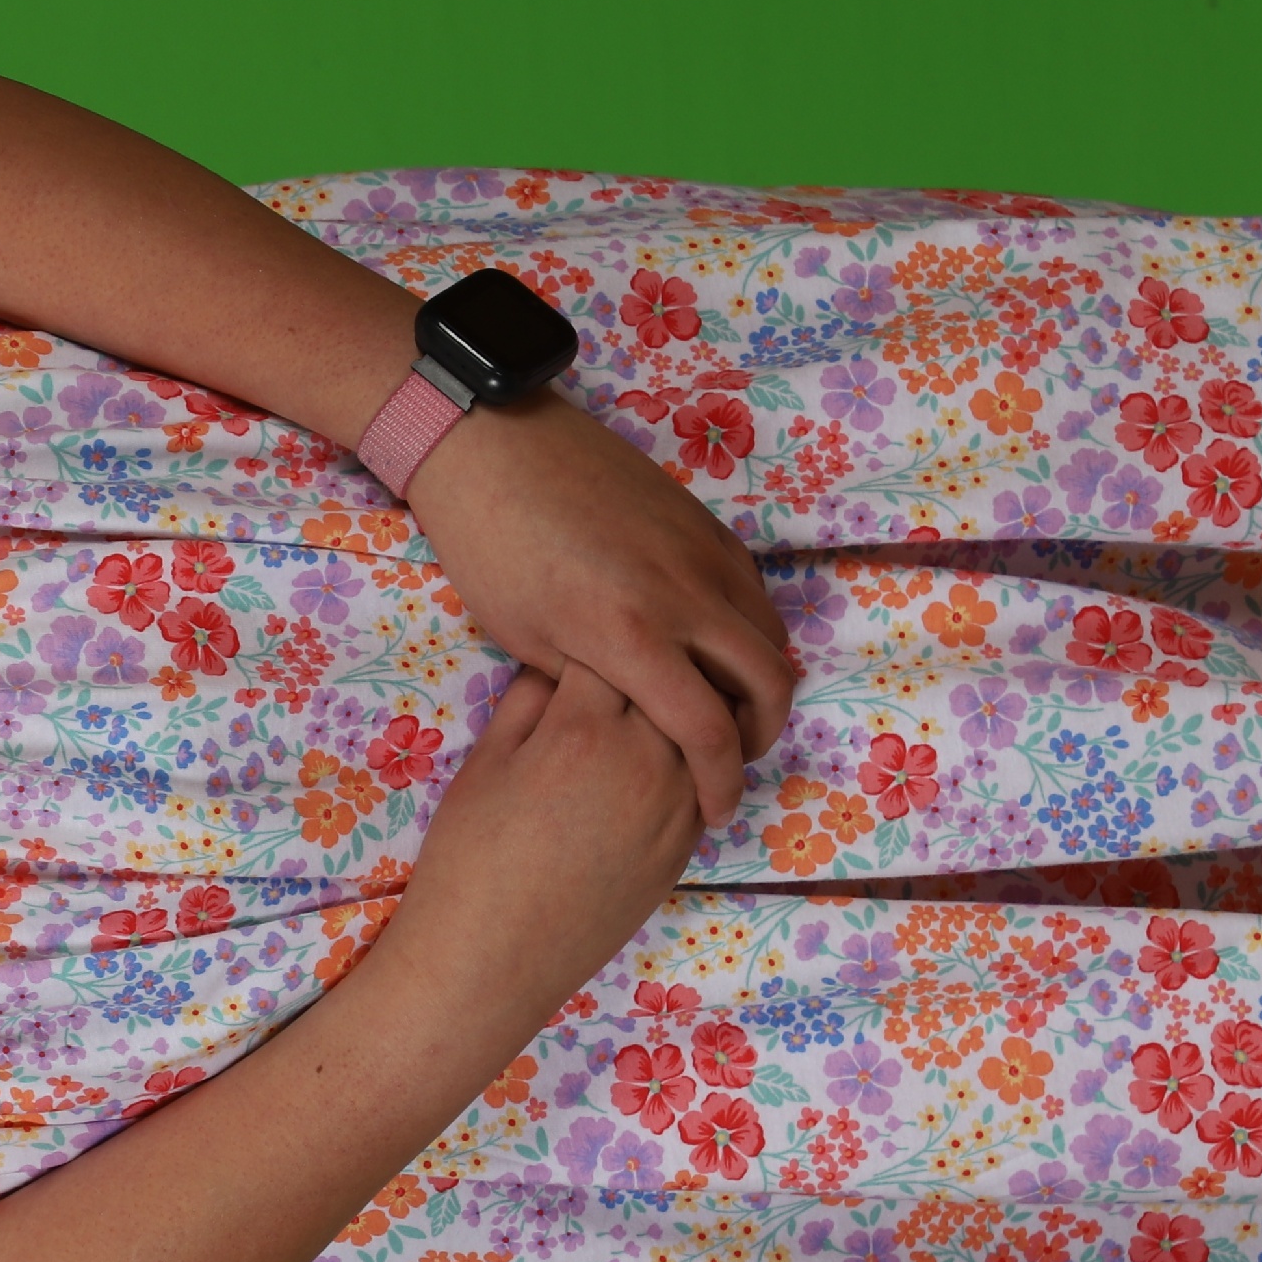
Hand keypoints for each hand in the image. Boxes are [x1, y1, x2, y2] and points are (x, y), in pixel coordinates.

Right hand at [395, 663, 704, 1028]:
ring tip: (642, 708)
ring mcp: (676, 803)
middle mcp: (644, 758)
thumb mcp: (484, 766)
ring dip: (677, 710)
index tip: (577, 640)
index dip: (591, 638)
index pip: (609, 649)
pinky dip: (688, 760)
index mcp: (581, 728)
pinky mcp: (687, 843)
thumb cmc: (469, 860)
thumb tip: (560, 663)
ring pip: (701, 727)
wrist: (493, 958)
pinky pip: (705, 778)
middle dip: (645, 666)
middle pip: (669, 681)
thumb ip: (527, 704)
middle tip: (618, 664)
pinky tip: (651, 764)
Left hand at [402, 394, 793, 829]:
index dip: (719, 785)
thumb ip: (595, 687)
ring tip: (720, 710)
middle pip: (770, 685)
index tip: (712, 812)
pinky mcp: (706, 524)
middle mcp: (685, 595)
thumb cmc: (491, 550)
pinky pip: (751, 592)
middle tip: (728, 762)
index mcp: (631, 637)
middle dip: (759, 737)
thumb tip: (640, 721)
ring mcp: (703, 553)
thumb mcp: (528, 641)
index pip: (708, 732)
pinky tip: (707, 650)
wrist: (494, 448)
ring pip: (770, 635)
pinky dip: (746, 632)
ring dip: (759, 683)